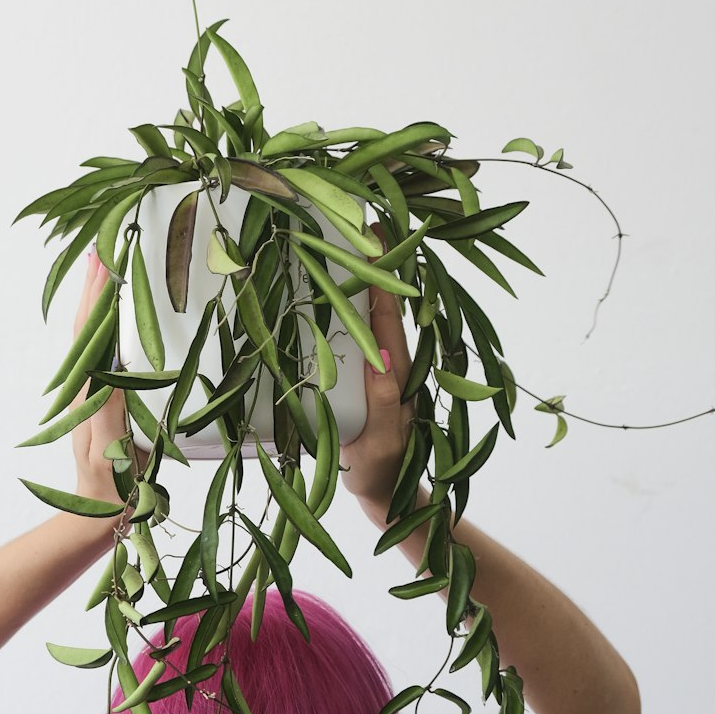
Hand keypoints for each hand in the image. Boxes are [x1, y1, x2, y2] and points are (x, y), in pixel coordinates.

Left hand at [70, 247, 146, 507]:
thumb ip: (110, 413)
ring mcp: (91, 396)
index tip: (103, 261)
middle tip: (102, 249)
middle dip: (93, 288)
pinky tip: (116, 318)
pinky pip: (101, 355)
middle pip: (86, 329)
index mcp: (89, 395)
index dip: (96, 298)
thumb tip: (110, 372)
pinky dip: (106, 327)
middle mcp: (85, 390)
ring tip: (106, 270)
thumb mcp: (115, 452)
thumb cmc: (112, 488)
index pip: (90, 336)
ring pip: (91, 339)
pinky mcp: (101, 403)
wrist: (98, 515)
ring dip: (97, 303)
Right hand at [338, 221, 415, 513]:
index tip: (372, 232)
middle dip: (368, 261)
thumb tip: (383, 357)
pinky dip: (338, 307)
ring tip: (332, 240)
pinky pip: (349, 335)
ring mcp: (374, 368)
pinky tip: (317, 292)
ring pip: (363, 315)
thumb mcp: (382, 442)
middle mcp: (387, 360)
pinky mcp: (359, 378)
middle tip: (349, 218)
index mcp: (397, 370)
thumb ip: (385, 403)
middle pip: (377, 301)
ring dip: (352, 278)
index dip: (381, 271)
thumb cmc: (382, 471)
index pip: (387, 311)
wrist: (384, 495)